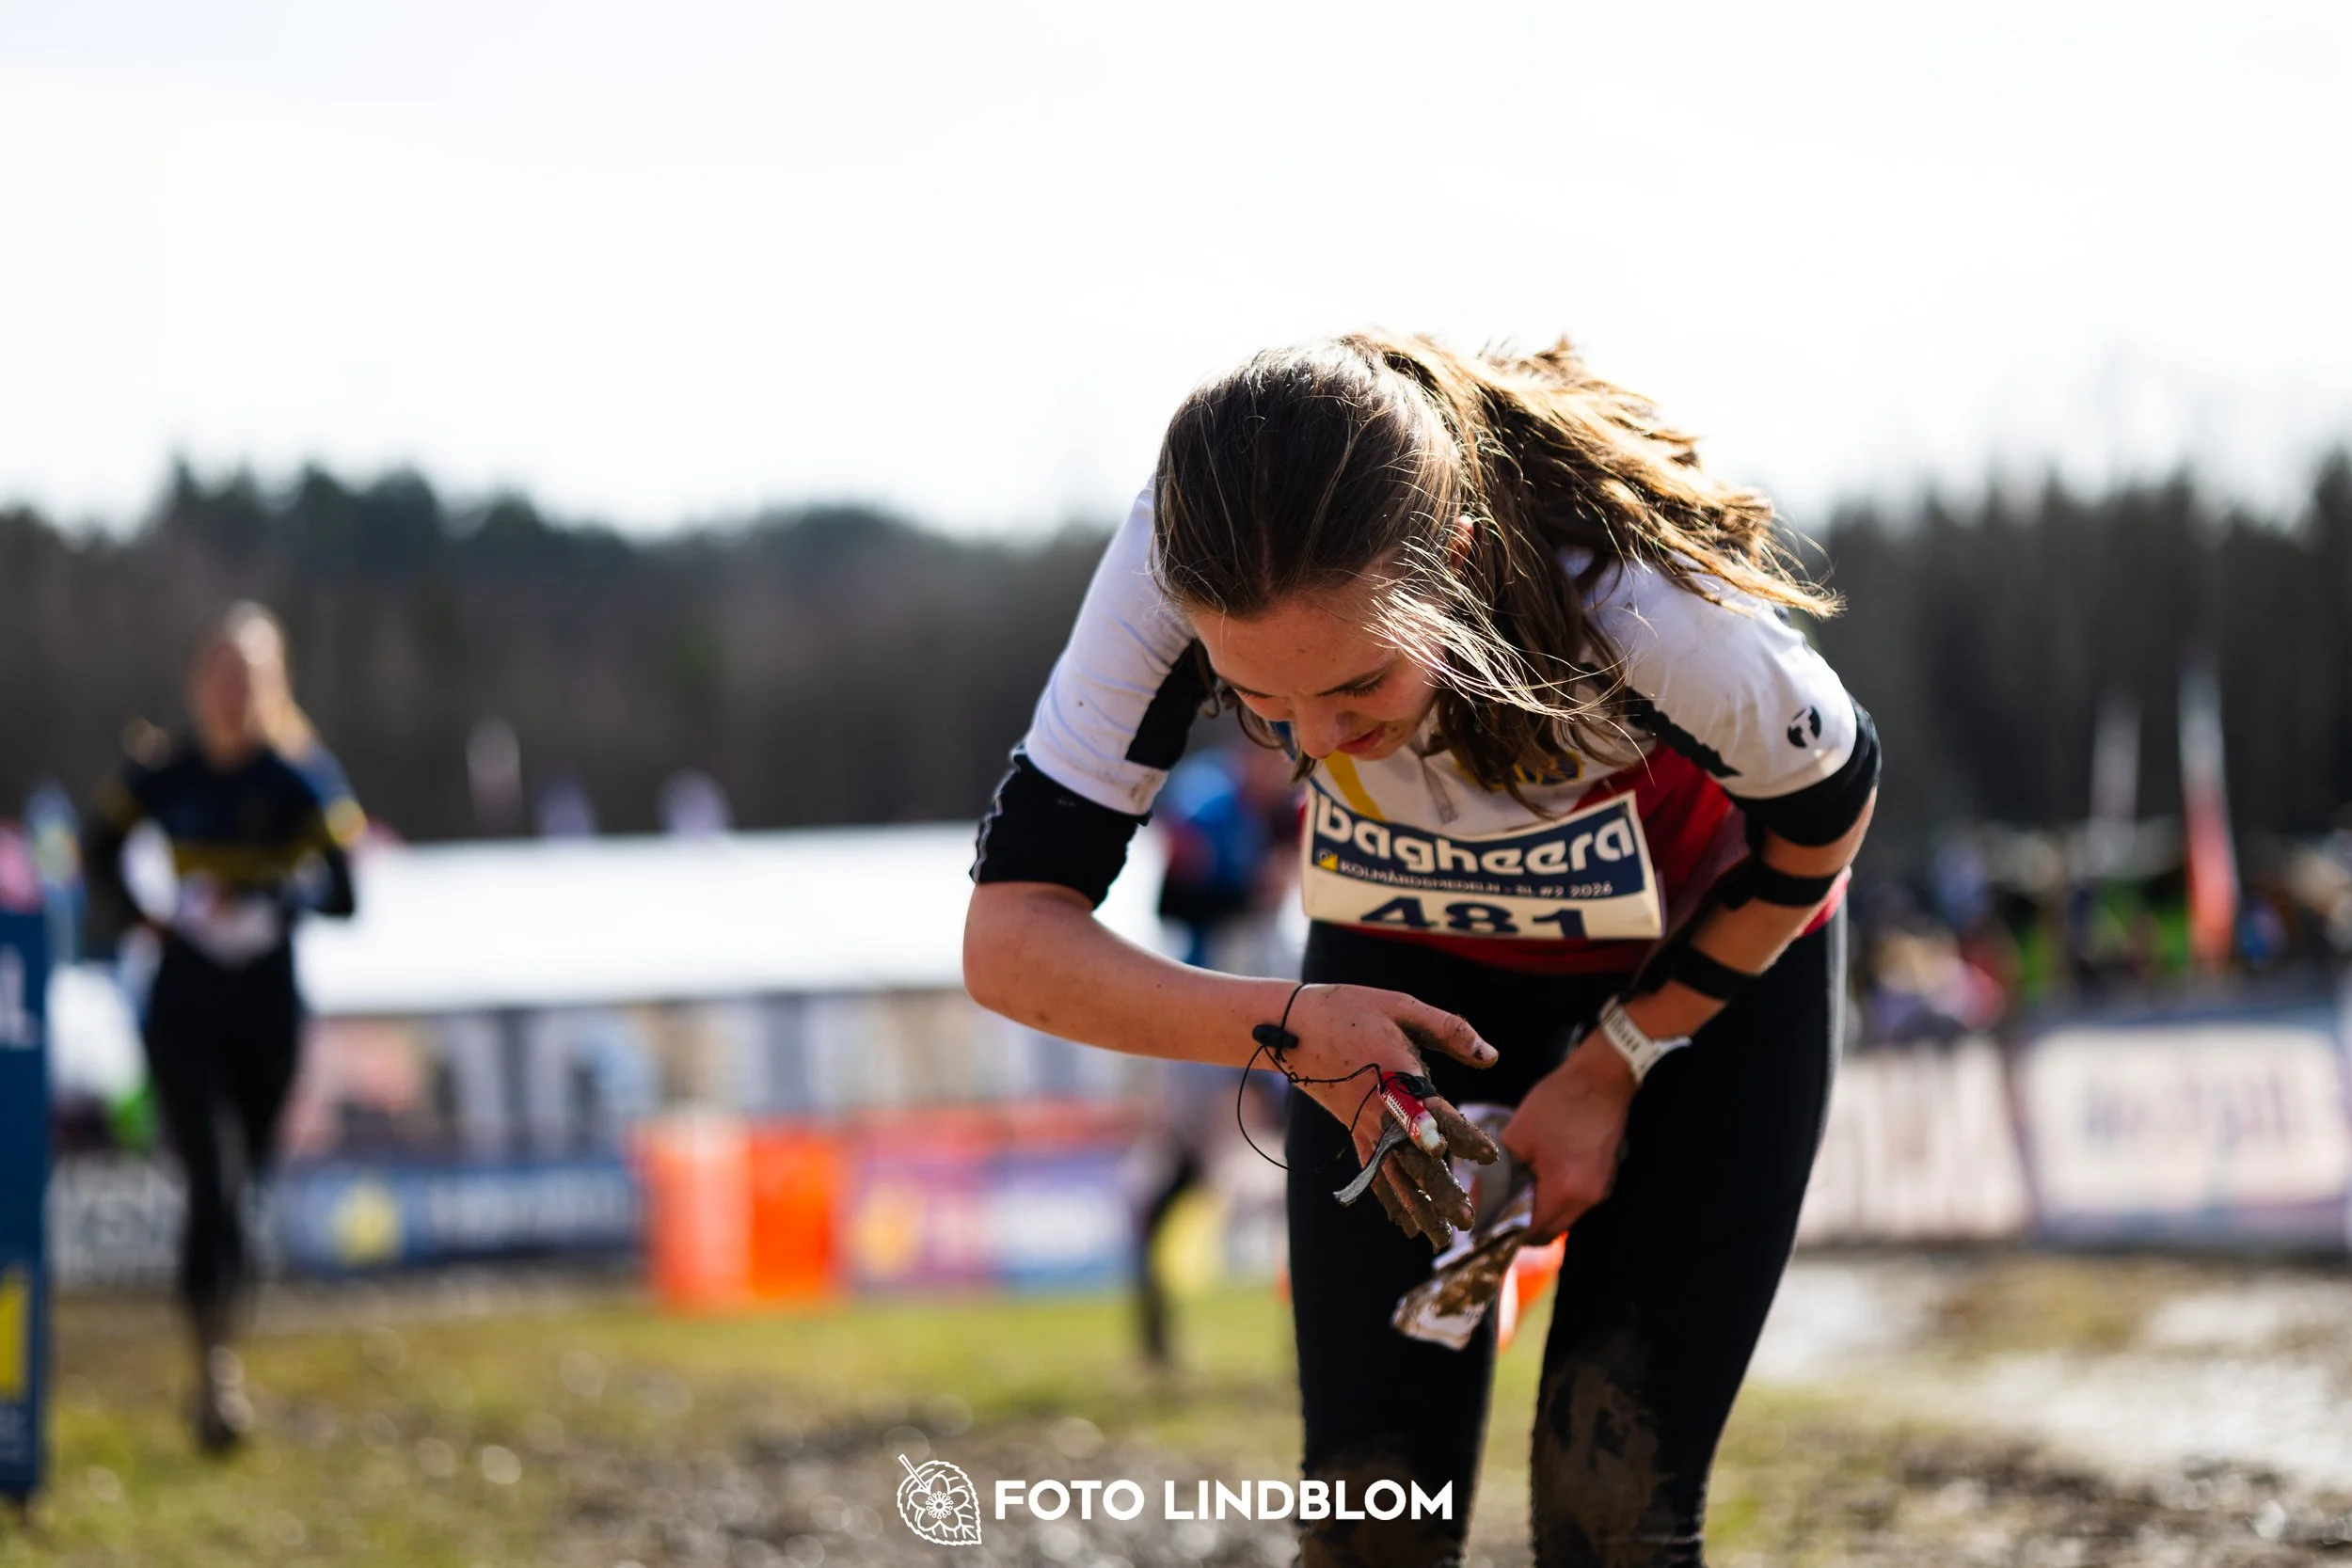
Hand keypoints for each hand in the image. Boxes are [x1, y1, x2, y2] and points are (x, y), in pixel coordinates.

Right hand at [1277, 983, 1501, 1248]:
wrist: (1293, 1026)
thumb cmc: (1352, 1010)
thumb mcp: (1403, 1007)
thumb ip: (1451, 1030)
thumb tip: (1492, 1057)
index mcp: (1397, 1078)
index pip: (1438, 1115)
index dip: (1465, 1137)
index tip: (1490, 1157)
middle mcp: (1380, 1111)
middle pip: (1415, 1160)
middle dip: (1441, 1192)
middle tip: (1467, 1220)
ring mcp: (1364, 1126)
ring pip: (1394, 1176)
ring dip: (1418, 1208)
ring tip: (1441, 1237)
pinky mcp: (1353, 1131)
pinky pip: (1372, 1172)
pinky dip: (1388, 1200)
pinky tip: (1403, 1222)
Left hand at [1499, 1033, 1637, 1242]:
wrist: (1602, 1077)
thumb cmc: (1558, 1103)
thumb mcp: (1517, 1136)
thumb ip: (1497, 1175)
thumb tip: (1477, 1200)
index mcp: (1564, 1192)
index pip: (1530, 1233)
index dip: (1504, 1233)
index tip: (1484, 1224)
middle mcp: (1586, 1200)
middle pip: (1548, 1232)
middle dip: (1520, 1226)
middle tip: (1496, 1210)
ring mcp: (1600, 1190)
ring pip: (1562, 1218)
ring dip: (1538, 1211)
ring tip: (1515, 1191)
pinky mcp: (1605, 1179)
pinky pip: (1575, 1202)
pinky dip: (1554, 1199)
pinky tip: (1538, 1177)